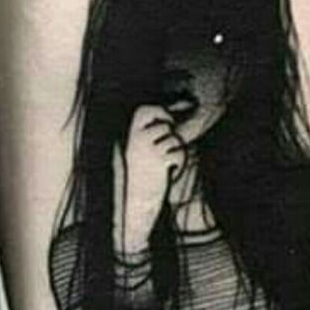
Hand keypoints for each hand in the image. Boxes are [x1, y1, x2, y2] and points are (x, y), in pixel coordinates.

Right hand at [114, 105, 185, 252]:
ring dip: (176, 150)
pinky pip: (179, 152)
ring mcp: (149, 150)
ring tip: (168, 162)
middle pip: (165, 126)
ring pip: (174, 139)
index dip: (159, 111)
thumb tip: (175, 112)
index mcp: (130, 135)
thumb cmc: (141, 173)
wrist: (137, 199)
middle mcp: (138, 140)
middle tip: (167, 148)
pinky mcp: (160, 162)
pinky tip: (172, 170)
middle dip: (171, 135)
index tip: (167, 121)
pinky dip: (180, 161)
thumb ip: (150, 133)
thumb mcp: (139, 149)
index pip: (144, 110)